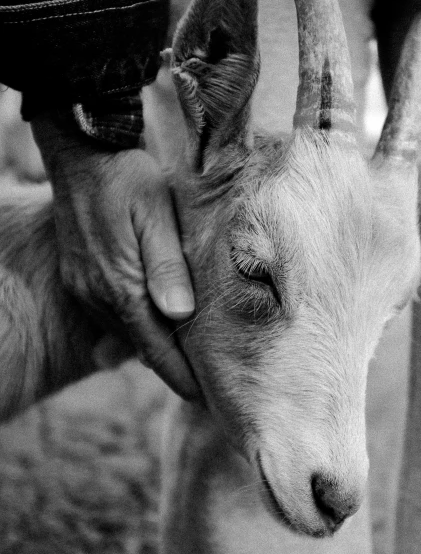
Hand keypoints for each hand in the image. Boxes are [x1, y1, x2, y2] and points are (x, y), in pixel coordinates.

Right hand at [31, 111, 199, 399]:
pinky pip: (112, 316)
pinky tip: (155, 328)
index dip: (182, 377)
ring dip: (154, 349)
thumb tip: (179, 315)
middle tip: (207, 388)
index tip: (206, 399)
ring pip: (126, 333)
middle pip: (142, 347)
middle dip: (172, 368)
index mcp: (121, 287)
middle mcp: (97, 296)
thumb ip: (167, 267)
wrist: (82, 154)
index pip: (156, 349)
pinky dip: (136, 328)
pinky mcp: (78, 278)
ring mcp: (84, 289)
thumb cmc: (128, 180)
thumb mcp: (156, 215)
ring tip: (187, 364)